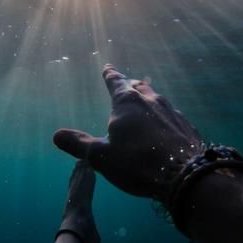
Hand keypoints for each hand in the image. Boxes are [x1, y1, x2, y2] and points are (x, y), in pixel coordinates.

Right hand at [53, 64, 205, 202]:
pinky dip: (162, 117)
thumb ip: (79, 144)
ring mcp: (172, 111)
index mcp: (127, 102)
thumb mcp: (101, 157)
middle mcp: (150, 100)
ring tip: (144, 104)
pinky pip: (170, 115)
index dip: (110, 75)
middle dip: (129, 85)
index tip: (107, 67)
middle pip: (138, 86)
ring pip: (156, 99)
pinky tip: (163, 128)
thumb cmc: (137, 163)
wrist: (184, 174)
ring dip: (147, 99)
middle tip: (125, 85)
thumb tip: (56, 135)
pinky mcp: (186, 125)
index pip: (115, 82)